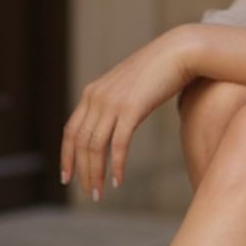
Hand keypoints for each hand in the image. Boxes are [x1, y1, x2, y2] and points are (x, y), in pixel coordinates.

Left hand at [61, 26, 197, 198]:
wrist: (178, 53)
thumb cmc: (157, 71)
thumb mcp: (127, 88)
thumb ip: (115, 104)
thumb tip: (113, 126)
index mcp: (91, 93)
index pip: (70, 131)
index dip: (67, 156)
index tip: (67, 177)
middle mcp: (96, 98)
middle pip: (80, 143)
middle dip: (82, 171)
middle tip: (90, 192)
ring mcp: (112, 103)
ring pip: (95, 147)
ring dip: (95, 173)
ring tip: (99, 192)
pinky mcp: (131, 109)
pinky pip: (118, 145)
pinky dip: (115, 165)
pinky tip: (117, 180)